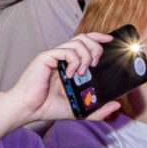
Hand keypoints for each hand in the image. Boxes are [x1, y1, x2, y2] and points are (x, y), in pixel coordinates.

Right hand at [0, 33, 115, 126]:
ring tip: (83, 71)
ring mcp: (54, 56)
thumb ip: (98, 109)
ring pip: (77, 41)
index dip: (98, 38)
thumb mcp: (80, 110)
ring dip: (86, 55)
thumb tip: (116, 105)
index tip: (111, 40)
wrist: (29, 109)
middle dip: (96, 46)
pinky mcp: (46, 57)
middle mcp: (62, 58)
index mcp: (69, 65)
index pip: (86, 43)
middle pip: (84, 37)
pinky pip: (66, 51)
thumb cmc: (48, 107)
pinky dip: (74, 61)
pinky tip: (70, 74)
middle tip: (96, 63)